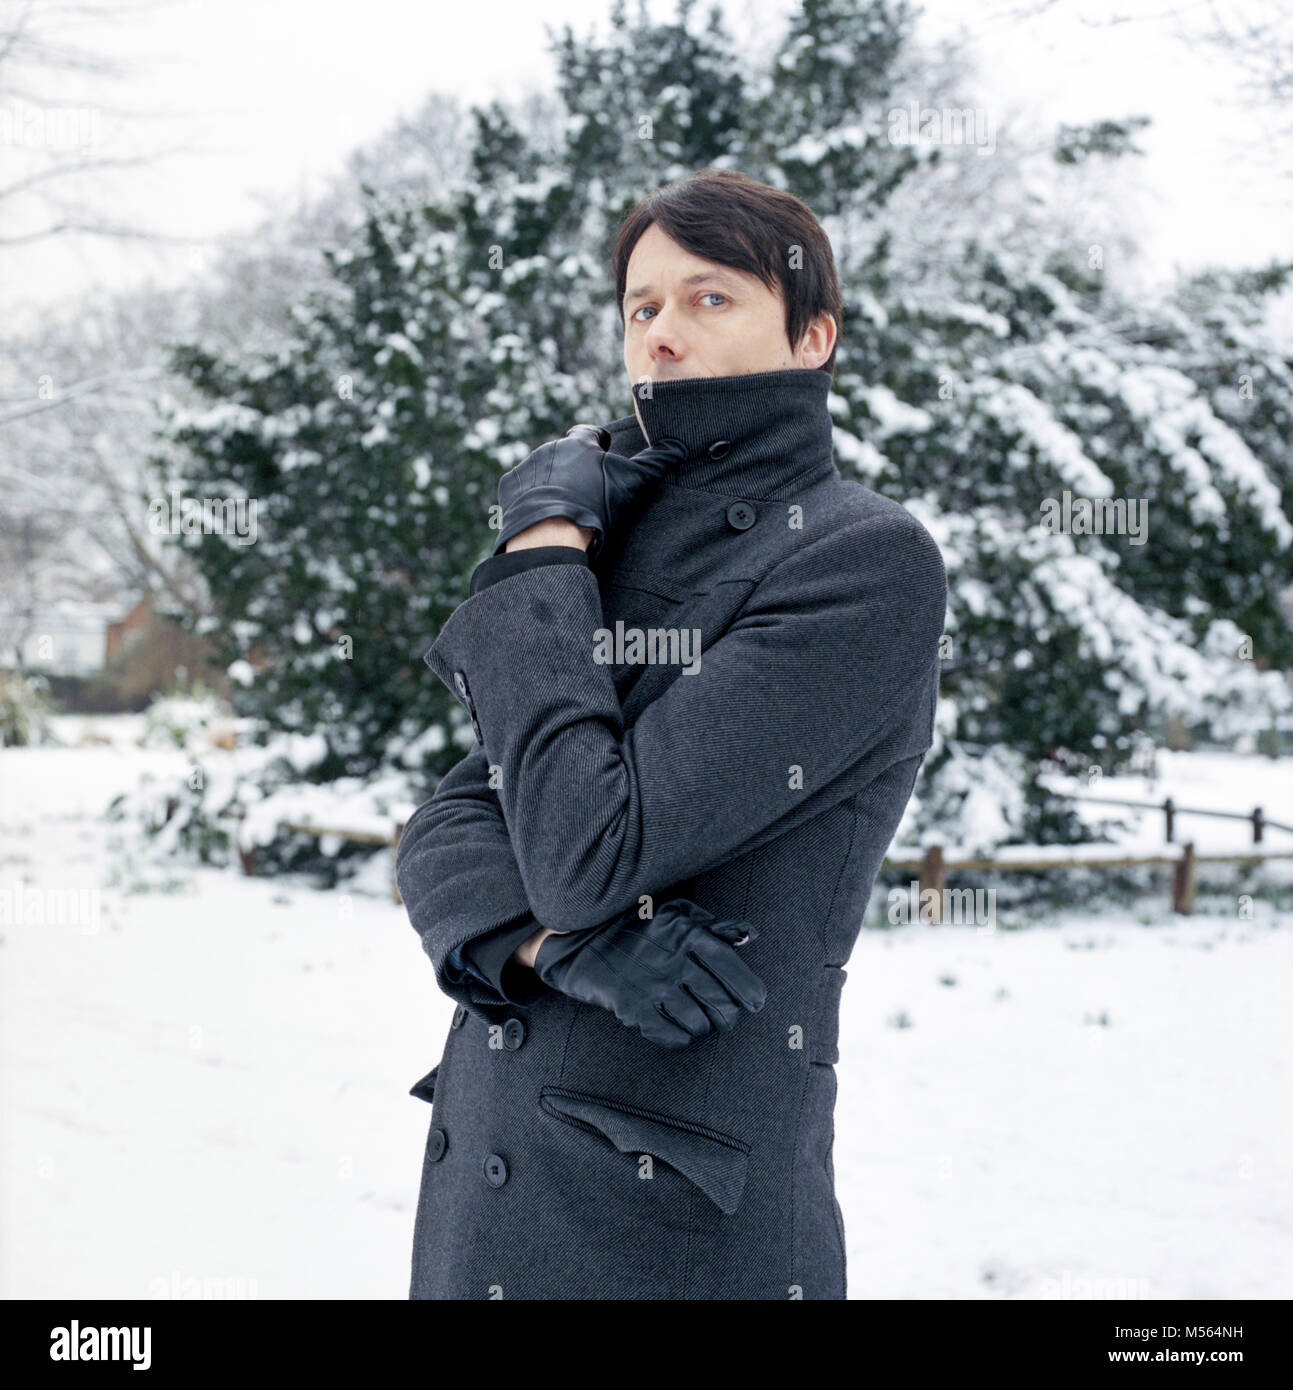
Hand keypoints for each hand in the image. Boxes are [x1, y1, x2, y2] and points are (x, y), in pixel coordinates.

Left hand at [493, 424, 686, 558]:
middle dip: (574, 468)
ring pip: (543, 470)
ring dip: (552, 483)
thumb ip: (655, 463)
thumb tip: (679, 446)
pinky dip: (531, 497)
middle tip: (584, 494)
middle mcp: (551, 448)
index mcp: (580, 443)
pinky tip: (542, 514)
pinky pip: (522, 487)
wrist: (550, 533)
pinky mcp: (510, 485)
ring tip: (563, 508)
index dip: (597, 445)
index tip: (601, 459)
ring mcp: (528, 466)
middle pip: (565, 454)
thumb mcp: (632, 483)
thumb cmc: (594, 506)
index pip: (589, 434)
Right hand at [533, 898, 765, 1048]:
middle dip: (729, 1016)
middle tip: (724, 1016)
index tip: (756, 1002)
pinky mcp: (633, 1008)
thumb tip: (749, 934)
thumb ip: (715, 926)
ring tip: (697, 1020)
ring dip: (703, 1027)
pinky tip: (676, 1027)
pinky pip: (672, 1036)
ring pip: (699, 1023)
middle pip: (720, 1002)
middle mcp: (673, 960)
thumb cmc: (636, 926)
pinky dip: (680, 1037)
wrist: (581, 940)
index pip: (728, 964)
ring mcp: (652, 986)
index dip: (748, 988)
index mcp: (687, 934)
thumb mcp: (676, 913)